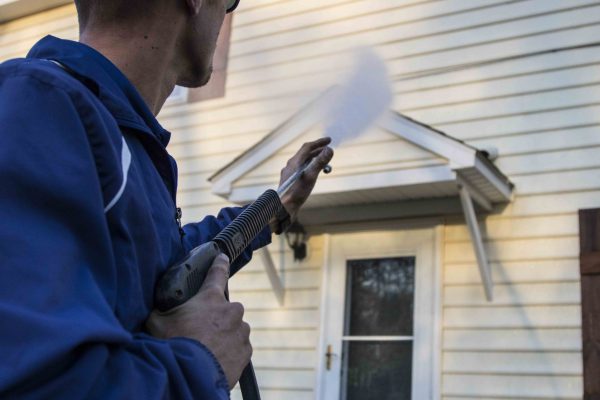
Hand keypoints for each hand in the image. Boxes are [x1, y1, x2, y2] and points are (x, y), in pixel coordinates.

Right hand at [146, 254, 250, 388]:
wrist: (190, 374)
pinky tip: (215, 359)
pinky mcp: (245, 351)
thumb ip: (160, 310)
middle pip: (226, 310)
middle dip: (215, 319)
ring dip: (224, 336)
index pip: (217, 273)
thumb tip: (154, 308)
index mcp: (211, 298)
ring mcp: (241, 331)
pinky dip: (229, 352)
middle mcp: (231, 311)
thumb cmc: (173, 344)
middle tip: (200, 333)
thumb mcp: (158, 322)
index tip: (223, 257)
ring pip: (234, 330)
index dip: (220, 264)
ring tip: (207, 349)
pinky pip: (239, 348)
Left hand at [279, 137, 333, 217]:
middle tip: (328, 149)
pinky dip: (309, 167)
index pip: (307, 147)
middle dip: (317, 150)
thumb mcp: (311, 176)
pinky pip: (301, 169)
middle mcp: (290, 165)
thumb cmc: (297, 192)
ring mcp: (289, 173)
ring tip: (323, 161)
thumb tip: (330, 149)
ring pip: (303, 162)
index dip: (319, 142)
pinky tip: (313, 173)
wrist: (284, 207)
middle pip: (305, 154)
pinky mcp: (290, 180)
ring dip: (314, 159)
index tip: (329, 140)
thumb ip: (320, 162)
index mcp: (294, 162)